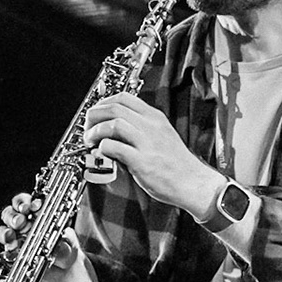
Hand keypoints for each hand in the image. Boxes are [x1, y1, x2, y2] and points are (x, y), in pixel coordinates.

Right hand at [0, 192, 79, 269]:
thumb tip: (59, 246)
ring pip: (3, 232)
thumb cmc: (67, 253)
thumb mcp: (70, 248)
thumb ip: (64, 248)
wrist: (64, 274)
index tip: (29, 208)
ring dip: (5, 233)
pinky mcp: (10, 258)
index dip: (23, 203)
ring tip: (11, 239)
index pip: (25, 202)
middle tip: (20, 222)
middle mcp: (23, 226)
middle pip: (10, 214)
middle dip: (13, 216)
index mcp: (37, 215)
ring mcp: (15, 242)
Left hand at [82, 95, 218, 215]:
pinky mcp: (143, 161)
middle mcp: (151, 126)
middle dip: (94, 116)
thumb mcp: (162, 135)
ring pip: (113, 124)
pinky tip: (101, 153)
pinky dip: (102, 148)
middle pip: (114, 108)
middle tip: (87, 128)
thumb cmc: (177, 164)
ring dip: (95, 131)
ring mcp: (147, 143)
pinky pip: (115, 147)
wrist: (194, 183)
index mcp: (155, 118)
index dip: (103, 103)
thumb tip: (115, 126)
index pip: (124, 98)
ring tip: (90, 141)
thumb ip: (141, 128)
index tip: (95, 113)